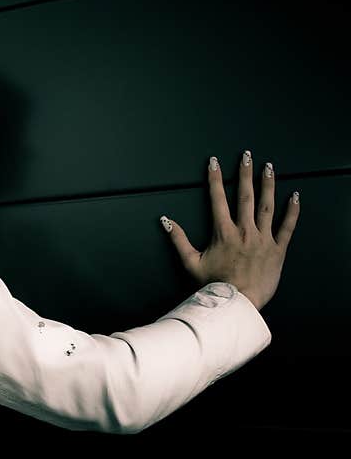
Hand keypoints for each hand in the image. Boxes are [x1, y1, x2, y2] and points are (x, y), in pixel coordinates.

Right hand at [161, 151, 299, 309]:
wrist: (239, 302)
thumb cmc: (214, 284)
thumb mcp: (191, 262)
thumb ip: (178, 239)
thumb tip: (165, 221)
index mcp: (223, 232)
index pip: (218, 199)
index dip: (215, 179)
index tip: (214, 162)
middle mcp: (244, 231)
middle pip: (245, 196)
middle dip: (245, 173)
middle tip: (247, 156)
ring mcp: (263, 239)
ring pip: (267, 206)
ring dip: (268, 185)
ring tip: (268, 167)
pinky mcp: (278, 249)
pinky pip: (287, 226)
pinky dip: (292, 211)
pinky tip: (294, 196)